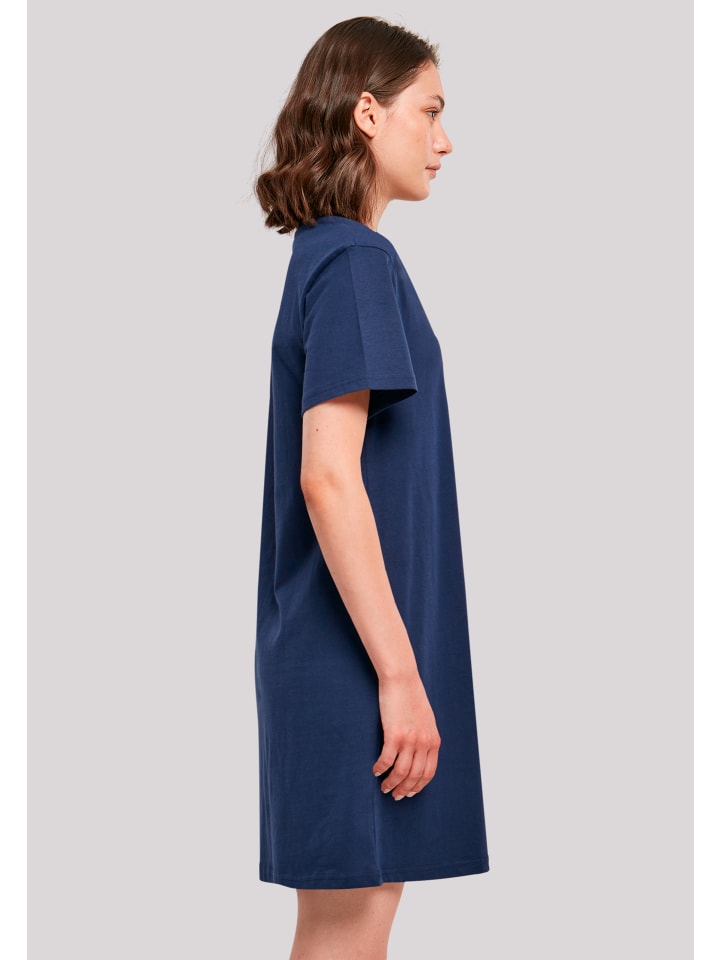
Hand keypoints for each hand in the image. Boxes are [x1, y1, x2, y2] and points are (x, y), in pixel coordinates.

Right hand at [373, 673, 440, 799]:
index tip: (410, 792)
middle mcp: (424, 743)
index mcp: (434, 741)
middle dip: (405, 789)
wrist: (402, 679)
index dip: (418, 786)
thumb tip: (419, 753)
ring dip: (392, 783)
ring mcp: (410, 740)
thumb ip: (425, 737)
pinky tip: (376, 770)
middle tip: (395, 795)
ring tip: (384, 787)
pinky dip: (380, 769)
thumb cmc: (411, 697)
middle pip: (415, 776)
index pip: (428, 773)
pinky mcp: (394, 735)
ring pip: (401, 772)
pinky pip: (387, 760)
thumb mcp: (426, 720)